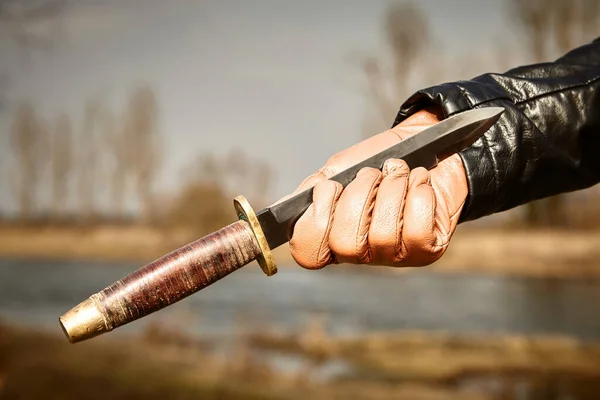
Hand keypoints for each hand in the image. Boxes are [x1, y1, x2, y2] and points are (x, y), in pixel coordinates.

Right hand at [286, 106, 467, 268]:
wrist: (426, 145)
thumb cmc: (380, 161)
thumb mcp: (340, 169)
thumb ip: (313, 189)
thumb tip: (295, 206)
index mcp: (331, 236)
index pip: (308, 255)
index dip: (315, 223)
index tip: (329, 189)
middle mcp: (360, 253)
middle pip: (345, 244)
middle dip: (359, 196)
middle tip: (372, 174)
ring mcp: (393, 255)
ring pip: (383, 234)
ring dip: (392, 189)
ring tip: (398, 172)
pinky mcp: (426, 249)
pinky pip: (417, 230)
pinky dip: (418, 195)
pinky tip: (419, 183)